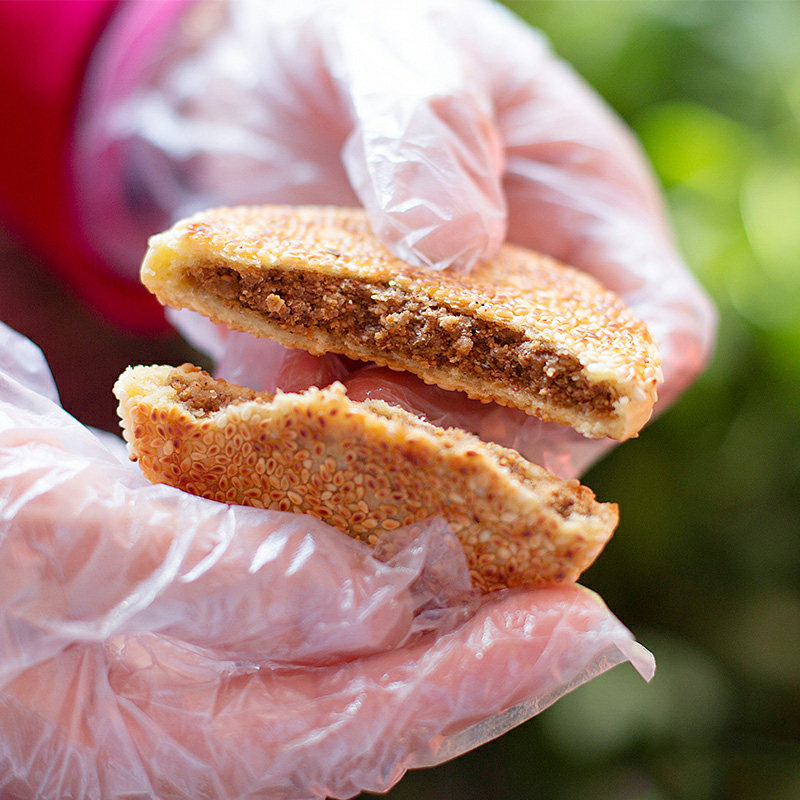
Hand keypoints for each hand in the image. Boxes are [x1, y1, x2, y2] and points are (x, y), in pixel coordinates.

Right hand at [0, 321, 651, 798]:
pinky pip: (313, 561)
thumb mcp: (46, 539)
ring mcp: (199, 628)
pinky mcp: (206, 559)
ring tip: (540, 545)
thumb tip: (367, 605)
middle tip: (589, 601)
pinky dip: (377, 532)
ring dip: (444, 591)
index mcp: (145, 732)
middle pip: (367, 693)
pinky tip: (429, 491)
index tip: (576, 632)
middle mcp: (187, 694)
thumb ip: (203, 579)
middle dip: (483, 652)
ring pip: (350, 627)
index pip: (337, 733)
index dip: (461, 689)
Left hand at [75, 0, 715, 477]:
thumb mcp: (399, 47)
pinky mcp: (365, 351)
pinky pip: (357, 407)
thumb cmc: (356, 31)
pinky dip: (320, 411)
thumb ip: (432, 127)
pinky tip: (272, 384)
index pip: (657, 323)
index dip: (634, 378)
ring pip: (452, 426)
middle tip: (401, 411)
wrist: (250, 64)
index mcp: (580, 215)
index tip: (587, 410)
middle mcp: (521, 293)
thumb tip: (461, 245)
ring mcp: (442, 333)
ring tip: (327, 409)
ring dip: (398, 435)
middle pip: (550, 408)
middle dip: (490, 432)